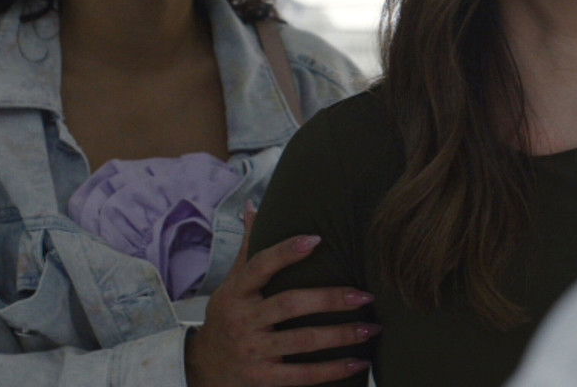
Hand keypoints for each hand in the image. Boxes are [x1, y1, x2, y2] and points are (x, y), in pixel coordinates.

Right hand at [185, 205, 376, 386]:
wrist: (204, 366)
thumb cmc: (228, 316)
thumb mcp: (232, 283)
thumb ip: (249, 248)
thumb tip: (254, 206)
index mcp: (237, 292)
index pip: (260, 266)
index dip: (286, 252)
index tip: (317, 239)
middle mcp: (243, 321)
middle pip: (289, 305)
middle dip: (329, 299)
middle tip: (365, 294)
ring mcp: (253, 351)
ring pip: (302, 341)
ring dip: (341, 335)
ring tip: (372, 327)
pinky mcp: (263, 379)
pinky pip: (302, 375)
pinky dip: (333, 370)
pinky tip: (360, 361)